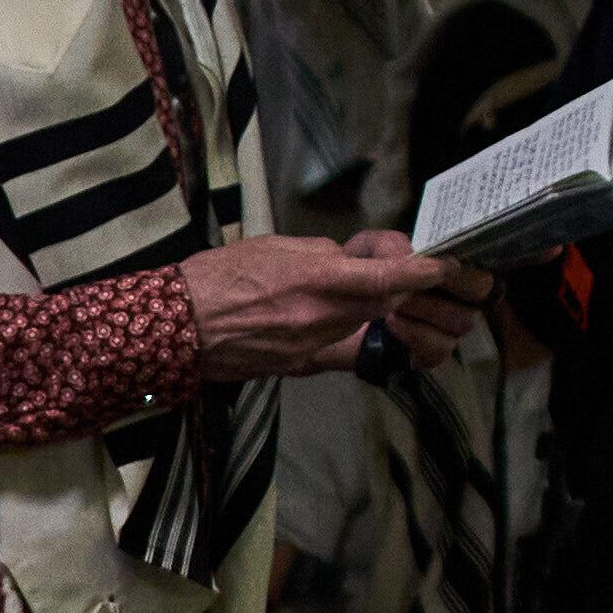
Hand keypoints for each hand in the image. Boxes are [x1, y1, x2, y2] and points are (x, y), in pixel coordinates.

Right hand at [177, 227, 488, 373]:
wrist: (173, 328)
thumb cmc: (215, 278)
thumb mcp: (274, 247)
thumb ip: (321, 255)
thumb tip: (348, 260)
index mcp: (316, 280)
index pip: (389, 277)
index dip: (421, 272)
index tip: (439, 266)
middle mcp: (320, 318)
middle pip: (381, 303)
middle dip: (390, 286)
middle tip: (378, 268)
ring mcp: (309, 347)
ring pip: (358, 324)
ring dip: (360, 307)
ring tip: (324, 290)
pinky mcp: (296, 366)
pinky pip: (331, 344)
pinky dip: (331, 327)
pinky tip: (302, 315)